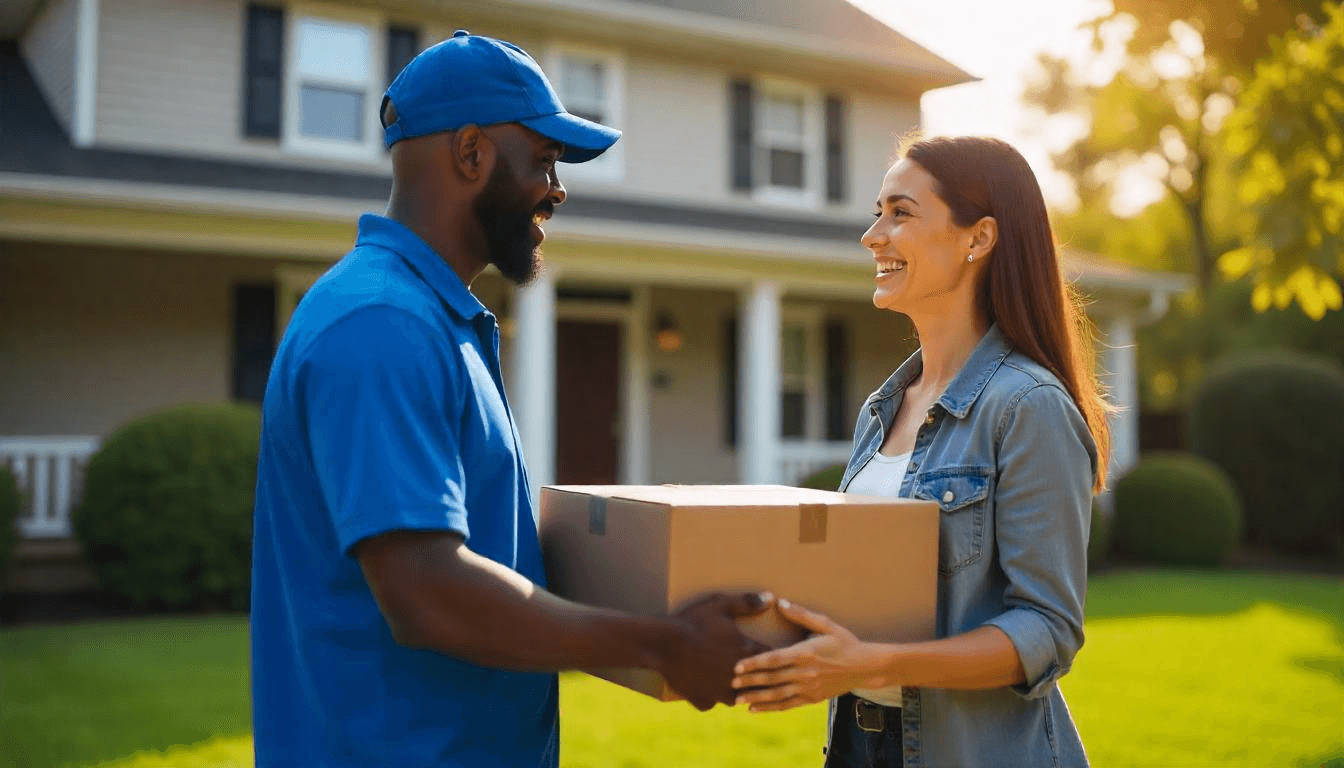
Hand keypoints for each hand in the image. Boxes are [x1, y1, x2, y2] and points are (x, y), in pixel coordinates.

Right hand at [660, 591, 774, 710]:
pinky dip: (710, 696)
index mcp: (746, 653)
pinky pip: (711, 702)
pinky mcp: (702, 700)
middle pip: (759, 683)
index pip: (773, 659)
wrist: (663, 643)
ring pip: (737, 698)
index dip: (774, 656)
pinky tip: (706, 689)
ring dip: (737, 690)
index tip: (773, 654)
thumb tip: (770, 598)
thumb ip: (747, 602)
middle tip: (758, 671)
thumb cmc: (693, 621)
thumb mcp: (720, 604)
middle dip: (759, 676)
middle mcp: (737, 677)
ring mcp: (719, 693)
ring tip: (733, 683)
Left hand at [730, 599, 885, 712]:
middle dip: (750, 681)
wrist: (864, 667)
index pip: (774, 659)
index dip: (754, 663)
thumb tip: (780, 601)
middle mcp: (805, 673)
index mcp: (805, 653)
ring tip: (737, 700)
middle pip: (772, 679)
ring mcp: (808, 688)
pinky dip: (770, 708)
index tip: (737, 666)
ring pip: (777, 695)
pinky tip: (754, 710)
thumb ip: (801, 614)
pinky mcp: (811, 699)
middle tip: (730, 683)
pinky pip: (787, 705)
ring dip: (756, 698)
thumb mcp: (825, 624)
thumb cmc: (843, 641)